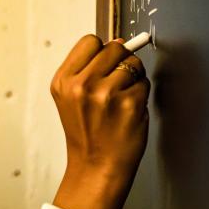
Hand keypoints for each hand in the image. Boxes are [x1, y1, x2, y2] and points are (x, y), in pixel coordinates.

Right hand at [50, 35, 150, 208]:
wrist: (96, 166)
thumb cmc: (87, 133)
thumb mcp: (71, 98)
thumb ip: (88, 69)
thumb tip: (119, 43)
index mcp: (63, 81)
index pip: (90, 41)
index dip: (101, 52)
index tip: (104, 66)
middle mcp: (81, 85)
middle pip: (114, 48)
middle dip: (120, 62)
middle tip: (115, 85)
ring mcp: (106, 94)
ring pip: (133, 64)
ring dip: (133, 79)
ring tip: (121, 100)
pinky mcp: (129, 103)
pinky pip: (144, 83)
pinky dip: (141, 95)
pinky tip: (128, 111)